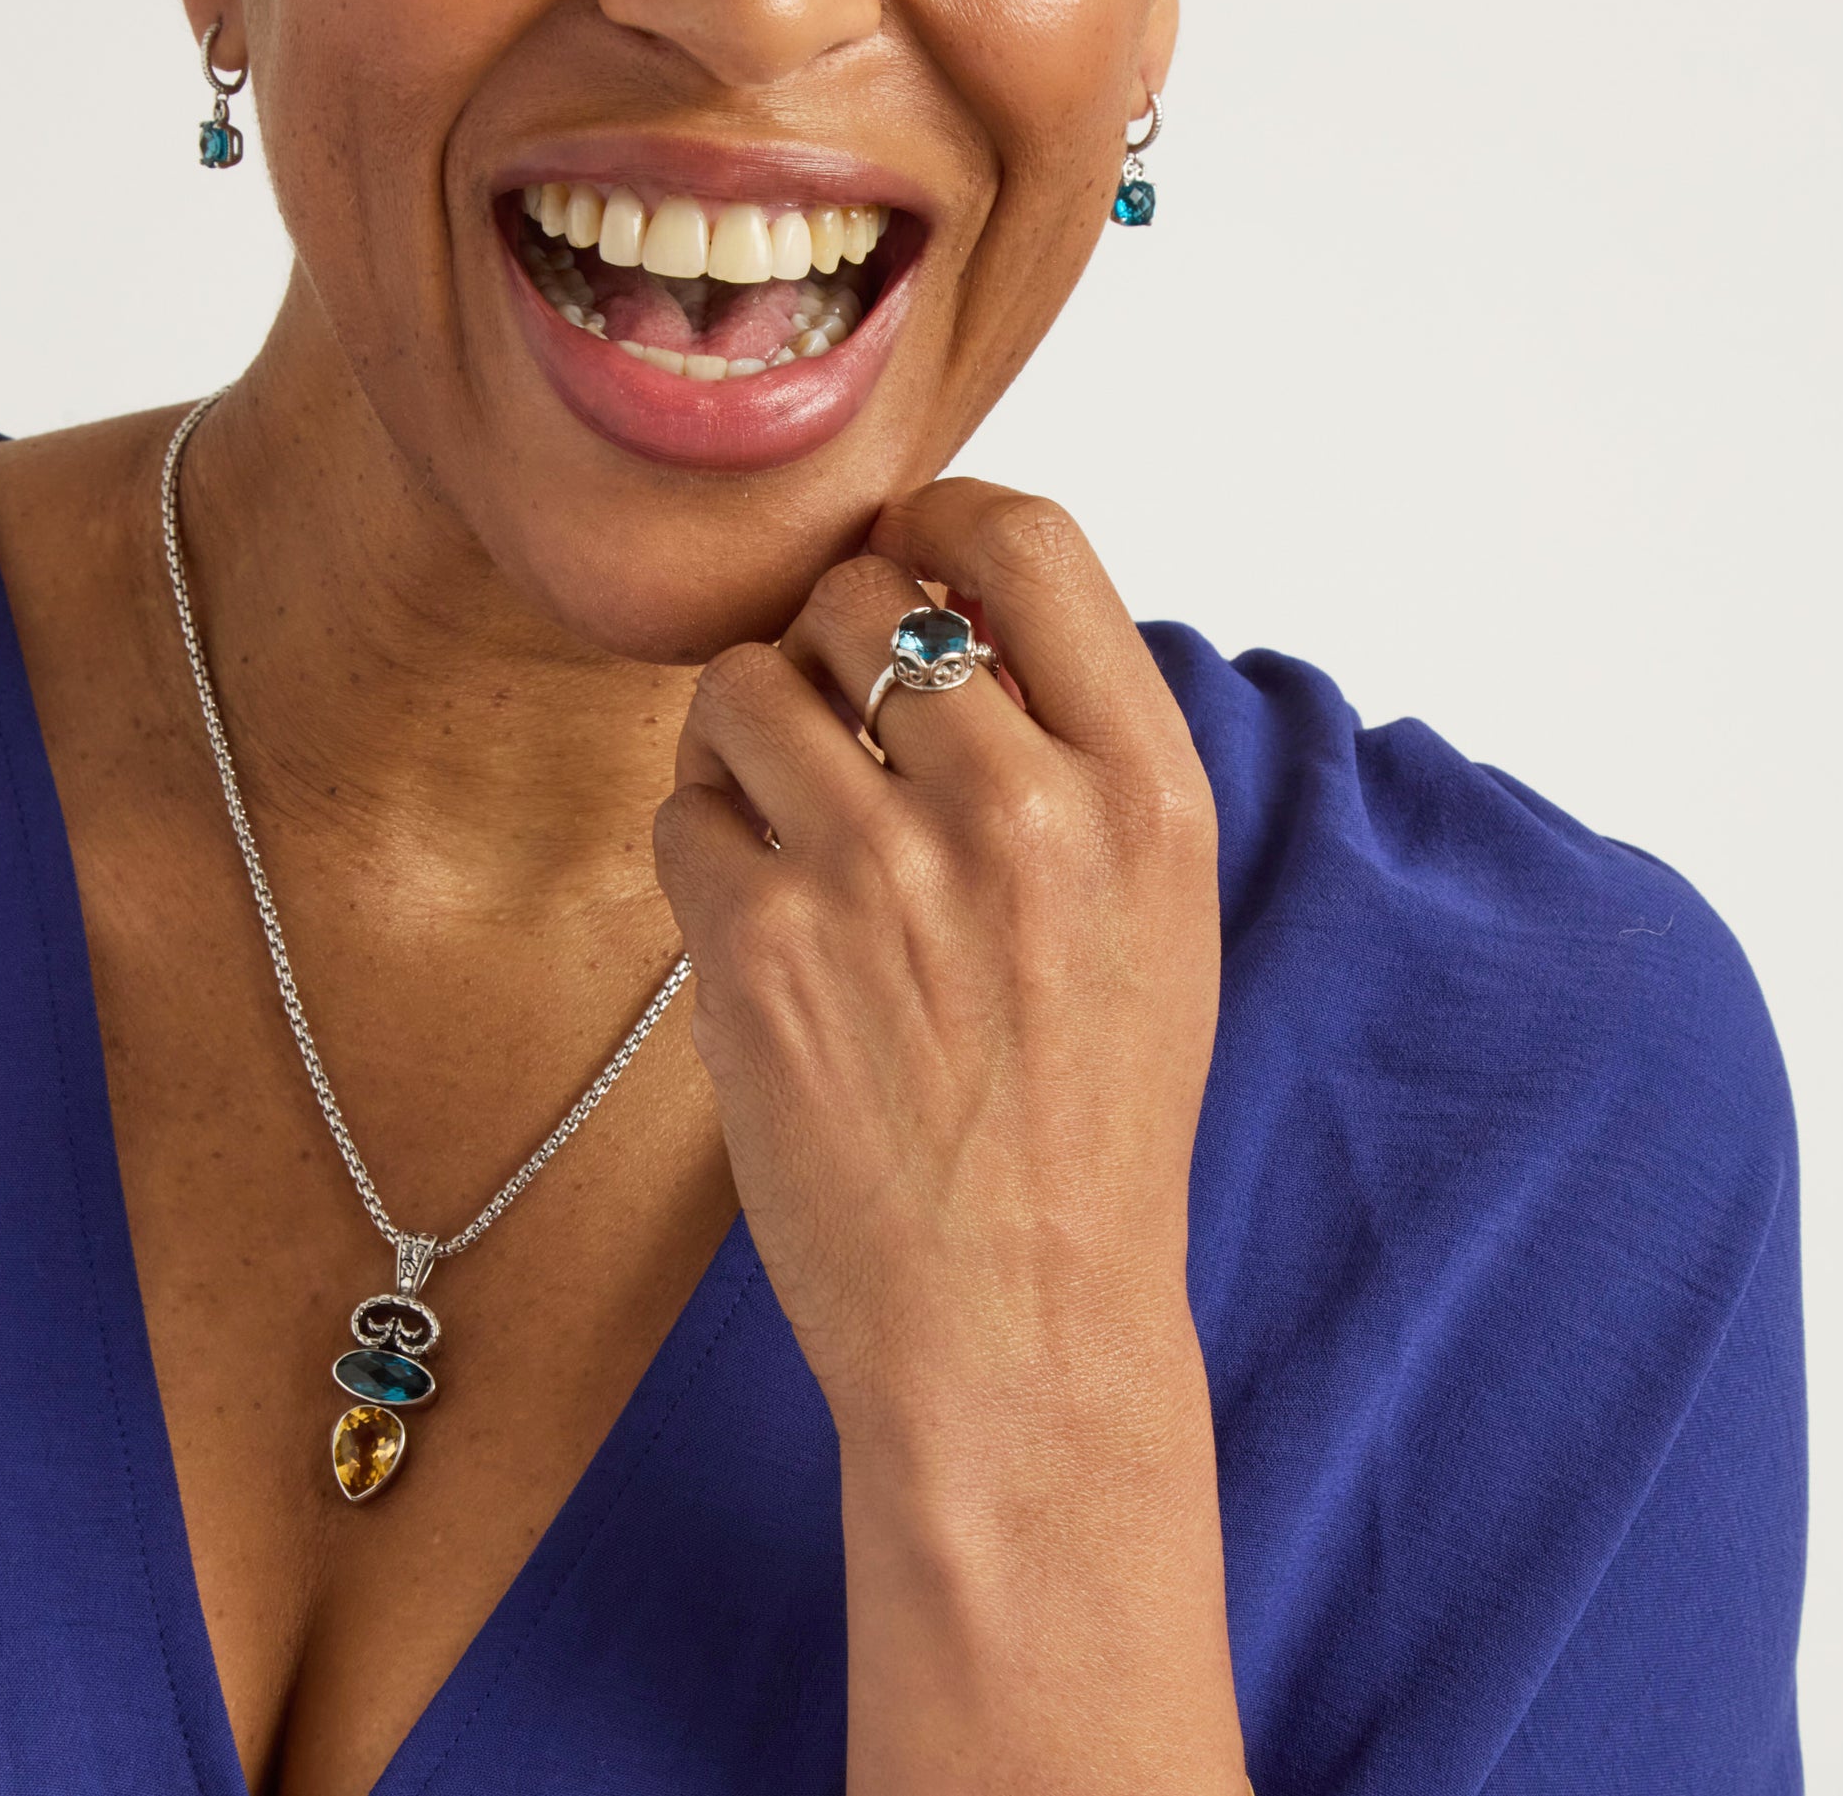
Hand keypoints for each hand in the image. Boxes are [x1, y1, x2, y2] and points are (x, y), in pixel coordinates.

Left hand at [655, 478, 1220, 1429]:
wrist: (1019, 1325)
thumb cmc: (1088, 1112)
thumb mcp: (1159, 904)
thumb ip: (1076, 737)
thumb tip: (953, 589)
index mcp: (1143, 788)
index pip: (1028, 539)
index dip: (942, 518)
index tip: (907, 550)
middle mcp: (1019, 809)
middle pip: (859, 594)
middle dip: (829, 640)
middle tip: (840, 724)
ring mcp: (880, 874)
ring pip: (744, 680)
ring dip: (749, 732)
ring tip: (791, 819)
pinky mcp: (759, 948)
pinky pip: (683, 804)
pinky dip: (703, 840)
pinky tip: (759, 913)